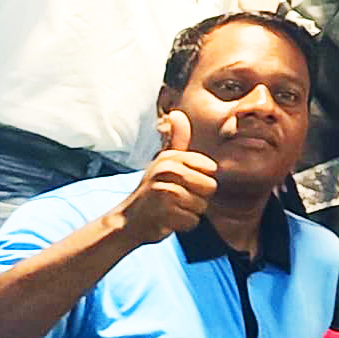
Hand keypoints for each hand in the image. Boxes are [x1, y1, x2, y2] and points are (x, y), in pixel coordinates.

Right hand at [115, 111, 217, 245]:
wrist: (128, 221)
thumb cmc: (152, 191)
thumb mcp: (164, 162)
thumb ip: (176, 140)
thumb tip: (177, 113)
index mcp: (170, 158)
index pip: (210, 169)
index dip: (202, 180)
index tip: (183, 183)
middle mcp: (165, 171)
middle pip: (210, 187)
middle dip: (198, 197)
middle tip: (177, 199)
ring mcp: (163, 192)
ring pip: (202, 205)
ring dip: (190, 212)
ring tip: (172, 208)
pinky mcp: (163, 213)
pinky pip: (193, 221)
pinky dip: (184, 224)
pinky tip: (169, 220)